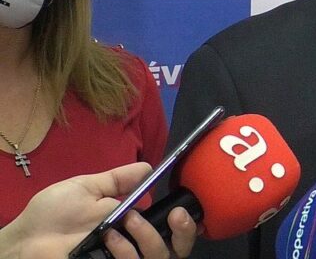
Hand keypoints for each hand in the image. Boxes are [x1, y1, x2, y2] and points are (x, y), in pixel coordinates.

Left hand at [0, 162, 197, 258]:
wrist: (26, 239)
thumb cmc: (54, 213)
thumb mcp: (88, 187)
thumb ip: (118, 180)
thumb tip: (149, 167)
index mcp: (133, 224)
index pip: (172, 229)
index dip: (186, 222)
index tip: (181, 207)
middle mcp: (134, 245)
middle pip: (177, 250)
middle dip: (184, 233)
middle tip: (175, 216)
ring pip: (160, 258)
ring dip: (148, 238)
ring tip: (124, 223)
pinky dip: (127, 252)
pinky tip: (109, 239)